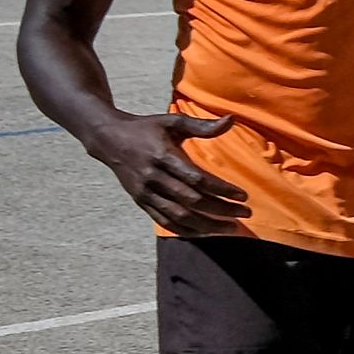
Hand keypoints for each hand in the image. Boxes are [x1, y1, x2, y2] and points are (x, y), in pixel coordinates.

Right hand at [90, 110, 247, 233]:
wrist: (108, 139)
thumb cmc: (146, 128)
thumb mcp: (172, 121)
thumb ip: (202, 125)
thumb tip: (231, 120)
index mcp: (163, 157)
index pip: (197, 179)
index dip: (222, 190)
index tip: (243, 196)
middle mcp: (154, 178)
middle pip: (192, 201)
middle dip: (221, 210)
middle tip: (245, 213)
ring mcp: (146, 193)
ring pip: (179, 216)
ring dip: (207, 226)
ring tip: (231, 228)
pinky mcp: (140, 202)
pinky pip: (165, 222)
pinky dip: (186, 231)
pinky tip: (206, 233)